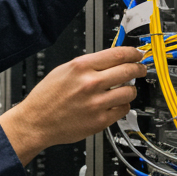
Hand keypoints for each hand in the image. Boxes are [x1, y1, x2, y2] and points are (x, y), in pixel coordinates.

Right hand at [0, 47, 146, 165]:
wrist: (36, 122)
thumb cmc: (46, 98)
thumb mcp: (63, 71)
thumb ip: (88, 65)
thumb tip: (111, 60)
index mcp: (80, 67)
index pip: (117, 54)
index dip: (133, 53)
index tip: (137, 54)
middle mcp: (90, 83)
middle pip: (128, 71)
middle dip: (138, 69)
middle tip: (140, 69)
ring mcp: (97, 103)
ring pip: (129, 92)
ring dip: (131, 90)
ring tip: (126, 90)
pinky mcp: (100, 121)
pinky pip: (123, 109)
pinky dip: (122, 106)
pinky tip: (114, 104)